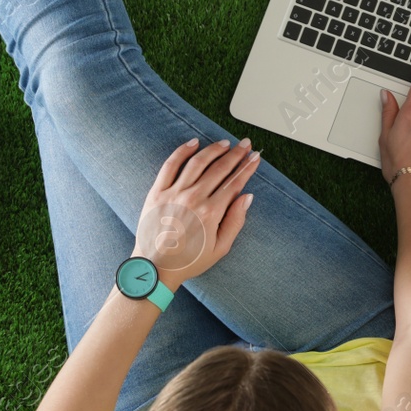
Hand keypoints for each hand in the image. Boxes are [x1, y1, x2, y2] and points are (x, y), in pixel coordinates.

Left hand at [134, 138, 258, 289]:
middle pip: (220, 168)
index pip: (234, 182)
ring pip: (198, 162)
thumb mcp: (220, 248)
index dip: (247, 168)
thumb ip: (236, 221)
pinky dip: (183, 151)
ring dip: (214, 150)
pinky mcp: (157, 191)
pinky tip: (194, 143)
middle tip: (245, 145)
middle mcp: (193, 198)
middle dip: (236, 154)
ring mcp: (174, 193)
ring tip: (225, 143)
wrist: (155, 267)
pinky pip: (171, 165)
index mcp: (211, 212)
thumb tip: (246, 197)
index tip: (255, 158)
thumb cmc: (188, 260)